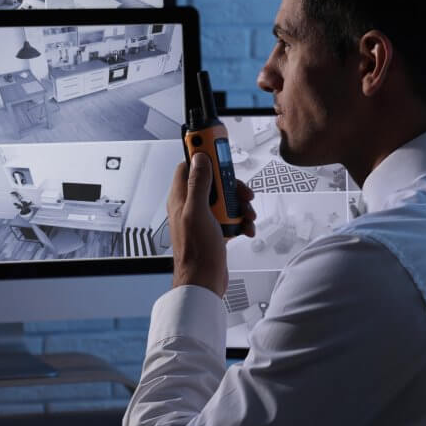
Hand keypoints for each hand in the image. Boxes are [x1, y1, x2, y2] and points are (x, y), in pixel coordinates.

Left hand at [168, 152, 255, 297]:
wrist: (204, 282)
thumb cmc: (196, 253)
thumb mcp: (198, 212)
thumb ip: (199, 184)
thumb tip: (199, 158)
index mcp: (181, 197)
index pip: (189, 164)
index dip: (203, 153)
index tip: (215, 144)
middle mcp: (190, 204)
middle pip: (213, 180)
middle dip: (231, 185)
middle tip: (241, 193)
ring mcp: (203, 216)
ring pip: (225, 198)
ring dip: (239, 204)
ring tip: (245, 215)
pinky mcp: (214, 228)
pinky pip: (230, 215)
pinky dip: (240, 220)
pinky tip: (244, 228)